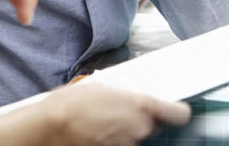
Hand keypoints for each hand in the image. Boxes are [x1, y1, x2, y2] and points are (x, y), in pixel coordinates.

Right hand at [32, 84, 189, 144]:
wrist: (49, 129)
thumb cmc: (70, 105)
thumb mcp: (101, 89)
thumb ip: (125, 98)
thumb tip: (131, 102)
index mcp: (141, 106)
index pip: (178, 114)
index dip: (177, 112)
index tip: (175, 110)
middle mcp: (140, 129)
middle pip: (153, 127)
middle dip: (142, 122)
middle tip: (120, 114)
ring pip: (136, 139)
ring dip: (126, 134)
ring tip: (102, 125)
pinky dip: (114, 142)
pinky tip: (97, 135)